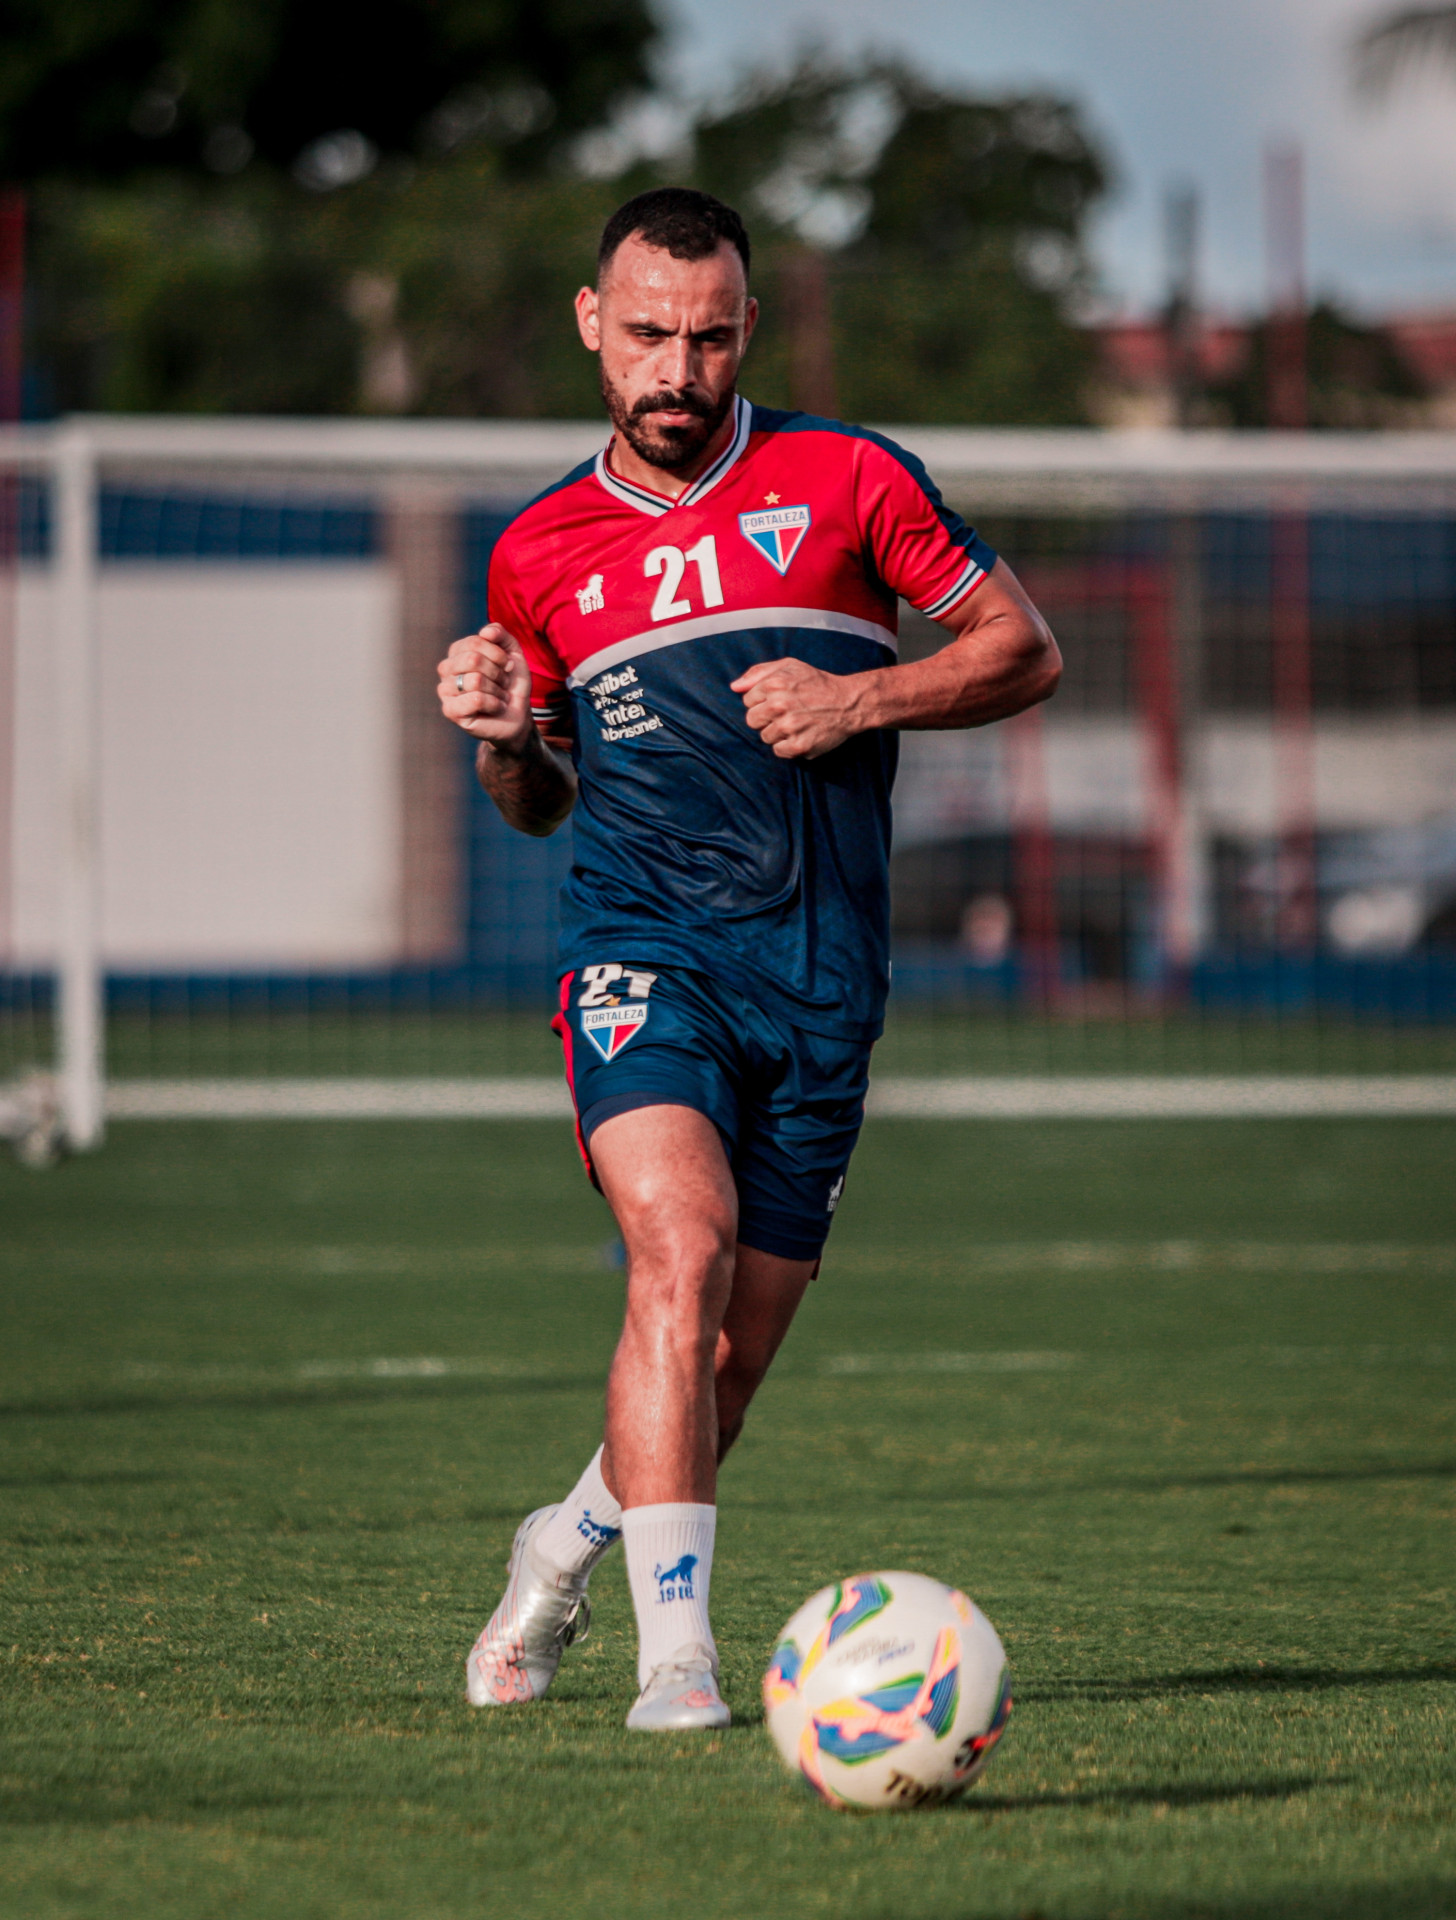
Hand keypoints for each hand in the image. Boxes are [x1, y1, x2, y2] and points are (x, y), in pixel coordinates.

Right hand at [438, 625, 532, 750]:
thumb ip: (501, 635)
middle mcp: (446, 669)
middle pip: (473, 659)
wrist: (518, 715)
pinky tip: (495, 708)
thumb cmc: (511, 684)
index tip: (507, 666)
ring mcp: (445, 690)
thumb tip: (486, 631)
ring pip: (475, 680)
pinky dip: (494, 704)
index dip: (498, 654)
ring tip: (499, 696)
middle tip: (503, 684)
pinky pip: (475, 699)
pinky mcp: (450, 711)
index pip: (475, 642)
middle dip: (498, 673)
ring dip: (497, 690)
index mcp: (457, 652)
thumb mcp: (512, 653)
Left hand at [731, 656, 864, 759]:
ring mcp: (790, 727)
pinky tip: (801, 734)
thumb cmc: (816, 683)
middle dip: (765, 718)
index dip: (762, 701)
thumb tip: (734, 687)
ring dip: (778, 732)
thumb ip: (758, 673)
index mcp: (775, 683)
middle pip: (751, 720)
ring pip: (765, 737)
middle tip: (786, 713)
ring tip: (797, 723)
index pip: (747, 701)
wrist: (849, 703)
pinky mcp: (799, 746)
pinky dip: (788, 746)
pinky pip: (778, 751)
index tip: (779, 699)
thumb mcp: (789, 667)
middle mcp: (780, 704)